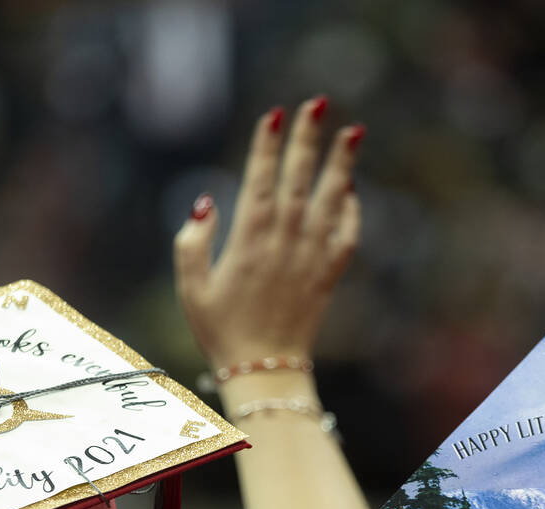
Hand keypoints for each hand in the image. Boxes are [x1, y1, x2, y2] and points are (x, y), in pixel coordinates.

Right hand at [174, 97, 363, 367]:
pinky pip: (346, 236)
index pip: (260, 180)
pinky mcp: (328, 275)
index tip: (276, 113)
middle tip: (318, 103)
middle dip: (308, 139)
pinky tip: (352, 188)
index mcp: (248, 241)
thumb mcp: (191, 288)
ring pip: (330, 201)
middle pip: (298, 179)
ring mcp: (310, 258)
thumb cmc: (220, 329)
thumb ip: (192, 241)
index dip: (267, 145)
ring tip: (354, 131)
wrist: (264, 369)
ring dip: (342, 164)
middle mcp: (284, 243)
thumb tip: (205, 201)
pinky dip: (352, 210)